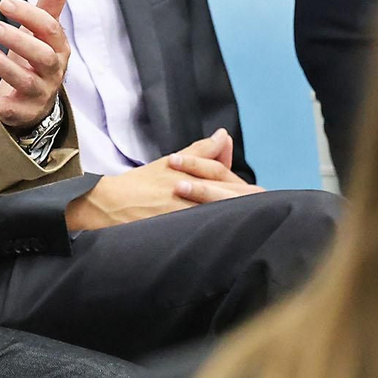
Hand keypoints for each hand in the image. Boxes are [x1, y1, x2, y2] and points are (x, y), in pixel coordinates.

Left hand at [0, 0, 73, 129]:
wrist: (34, 99)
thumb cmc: (36, 54)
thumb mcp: (43, 29)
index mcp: (59, 48)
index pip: (50, 30)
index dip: (29, 15)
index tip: (3, 2)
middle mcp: (52, 72)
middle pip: (42, 57)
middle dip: (17, 40)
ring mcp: (37, 94)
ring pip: (23, 81)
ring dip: (0, 64)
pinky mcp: (19, 112)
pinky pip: (4, 110)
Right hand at [64, 129, 261, 230]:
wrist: (108, 204)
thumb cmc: (138, 185)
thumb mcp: (170, 163)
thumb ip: (202, 151)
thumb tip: (224, 136)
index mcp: (193, 177)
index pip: (230, 183)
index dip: (249, 192)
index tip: (262, 197)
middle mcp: (191, 195)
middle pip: (232, 199)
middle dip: (251, 204)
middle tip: (269, 208)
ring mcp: (185, 215)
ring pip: (222, 216)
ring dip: (239, 219)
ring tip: (257, 226)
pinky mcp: (177, 231)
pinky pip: (205, 233)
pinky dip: (220, 234)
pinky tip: (232, 242)